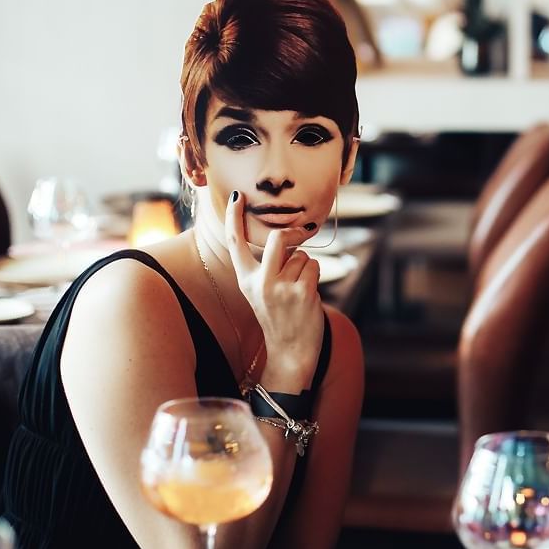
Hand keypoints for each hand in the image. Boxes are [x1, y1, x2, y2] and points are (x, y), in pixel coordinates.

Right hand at [224, 190, 323, 391]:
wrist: (290, 352)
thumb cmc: (279, 316)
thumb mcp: (261, 292)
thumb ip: (266, 266)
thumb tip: (285, 236)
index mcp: (245, 279)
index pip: (235, 243)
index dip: (234, 218)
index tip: (238, 197)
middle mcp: (259, 282)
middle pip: (278, 237)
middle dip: (293, 234)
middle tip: (300, 236)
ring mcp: (280, 287)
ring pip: (301, 255)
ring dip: (305, 267)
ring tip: (298, 290)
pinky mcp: (301, 292)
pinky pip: (313, 266)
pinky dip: (314, 276)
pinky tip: (306, 295)